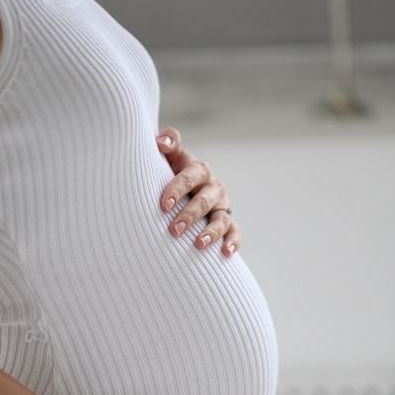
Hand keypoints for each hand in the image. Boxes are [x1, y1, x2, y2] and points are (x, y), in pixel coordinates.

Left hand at [157, 127, 240, 256]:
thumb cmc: (172, 173)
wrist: (184, 190)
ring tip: (199, 244)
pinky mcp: (228, 222)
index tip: (163, 206)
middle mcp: (213, 187)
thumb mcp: (171, 157)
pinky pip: (234, 232)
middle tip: (174, 230)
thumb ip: (168, 144)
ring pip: (220, 219)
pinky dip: (232, 242)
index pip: (189, 177)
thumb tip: (160, 142)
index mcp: (199, 170)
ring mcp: (222, 205)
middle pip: (204, 201)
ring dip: (211, 232)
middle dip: (189, 215)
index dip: (177, 190)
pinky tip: (226, 253)